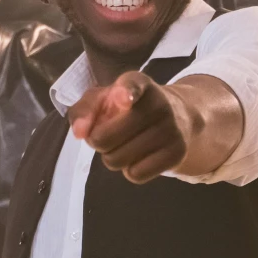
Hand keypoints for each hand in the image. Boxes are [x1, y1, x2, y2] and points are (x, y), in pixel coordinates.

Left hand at [68, 71, 191, 181]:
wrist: (177, 118)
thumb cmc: (130, 109)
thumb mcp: (104, 100)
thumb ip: (83, 110)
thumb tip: (79, 133)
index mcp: (139, 83)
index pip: (132, 85)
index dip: (125, 92)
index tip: (122, 97)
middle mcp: (159, 102)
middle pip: (104, 138)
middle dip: (98, 141)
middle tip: (109, 134)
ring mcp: (171, 128)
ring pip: (117, 159)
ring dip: (113, 157)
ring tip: (126, 144)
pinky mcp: (178, 152)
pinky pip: (136, 174)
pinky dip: (131, 170)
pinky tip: (140, 157)